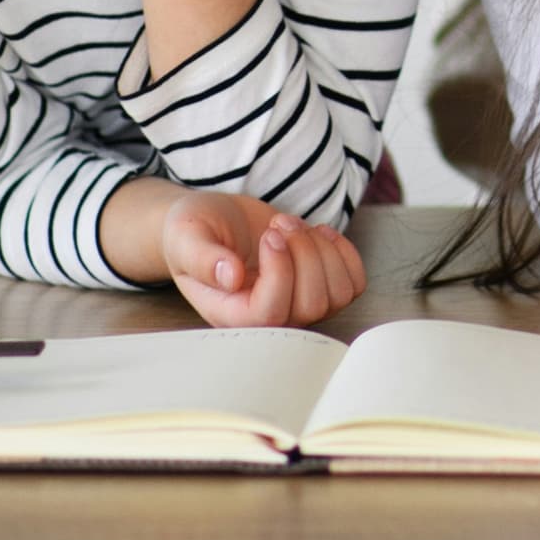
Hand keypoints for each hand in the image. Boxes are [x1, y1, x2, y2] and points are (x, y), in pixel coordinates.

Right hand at [160, 190, 366, 328]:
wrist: (215, 222)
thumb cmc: (195, 231)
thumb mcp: (186, 236)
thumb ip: (202, 256)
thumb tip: (230, 277)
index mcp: (231, 313)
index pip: (271, 313)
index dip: (280, 272)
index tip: (270, 235)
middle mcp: (267, 317)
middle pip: (311, 305)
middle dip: (303, 253)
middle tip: (278, 223)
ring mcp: (297, 303)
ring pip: (337, 295)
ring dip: (322, 250)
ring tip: (293, 225)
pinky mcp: (319, 285)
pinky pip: (353, 284)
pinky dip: (344, 252)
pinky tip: (318, 231)